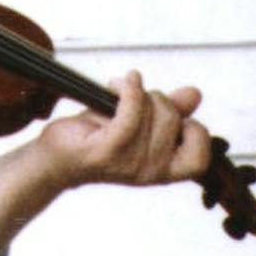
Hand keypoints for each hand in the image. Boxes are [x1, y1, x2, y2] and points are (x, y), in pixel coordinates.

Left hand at [51, 72, 209, 190]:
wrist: (56, 155)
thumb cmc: (96, 137)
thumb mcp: (140, 121)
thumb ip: (170, 110)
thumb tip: (194, 95)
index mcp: (162, 170)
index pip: (199, 160)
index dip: (196, 133)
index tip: (177, 118)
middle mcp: (149, 172)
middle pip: (172, 118)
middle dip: (155, 97)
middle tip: (134, 97)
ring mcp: (128, 164)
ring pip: (153, 111)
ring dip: (136, 91)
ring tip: (118, 91)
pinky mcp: (106, 150)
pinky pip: (130, 113)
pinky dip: (129, 90)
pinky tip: (120, 82)